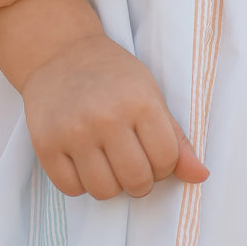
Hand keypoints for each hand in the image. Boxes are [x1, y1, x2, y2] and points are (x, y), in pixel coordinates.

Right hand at [21, 34, 208, 199]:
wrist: (59, 53)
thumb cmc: (112, 76)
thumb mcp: (150, 95)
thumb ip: (176, 138)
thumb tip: (201, 177)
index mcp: (139, 101)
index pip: (166, 161)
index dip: (164, 165)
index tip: (152, 152)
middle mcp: (106, 117)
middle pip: (137, 181)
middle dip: (139, 180)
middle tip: (130, 161)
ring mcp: (72, 132)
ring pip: (104, 191)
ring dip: (110, 184)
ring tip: (106, 161)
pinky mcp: (45, 144)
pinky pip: (71, 189)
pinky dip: (80, 183)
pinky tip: (82, 160)